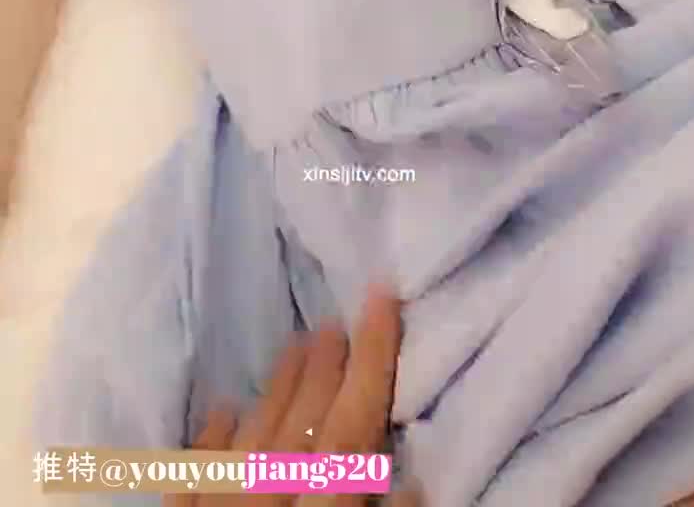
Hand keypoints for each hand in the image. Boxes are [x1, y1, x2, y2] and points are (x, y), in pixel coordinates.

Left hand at [164, 287, 420, 504]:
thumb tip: (414, 476)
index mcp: (320, 502)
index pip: (352, 425)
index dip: (372, 358)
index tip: (381, 294)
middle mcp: (265, 494)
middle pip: (301, 426)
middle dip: (324, 371)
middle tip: (336, 319)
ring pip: (250, 439)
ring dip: (277, 390)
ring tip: (297, 345)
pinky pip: (192, 475)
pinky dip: (210, 440)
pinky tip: (223, 407)